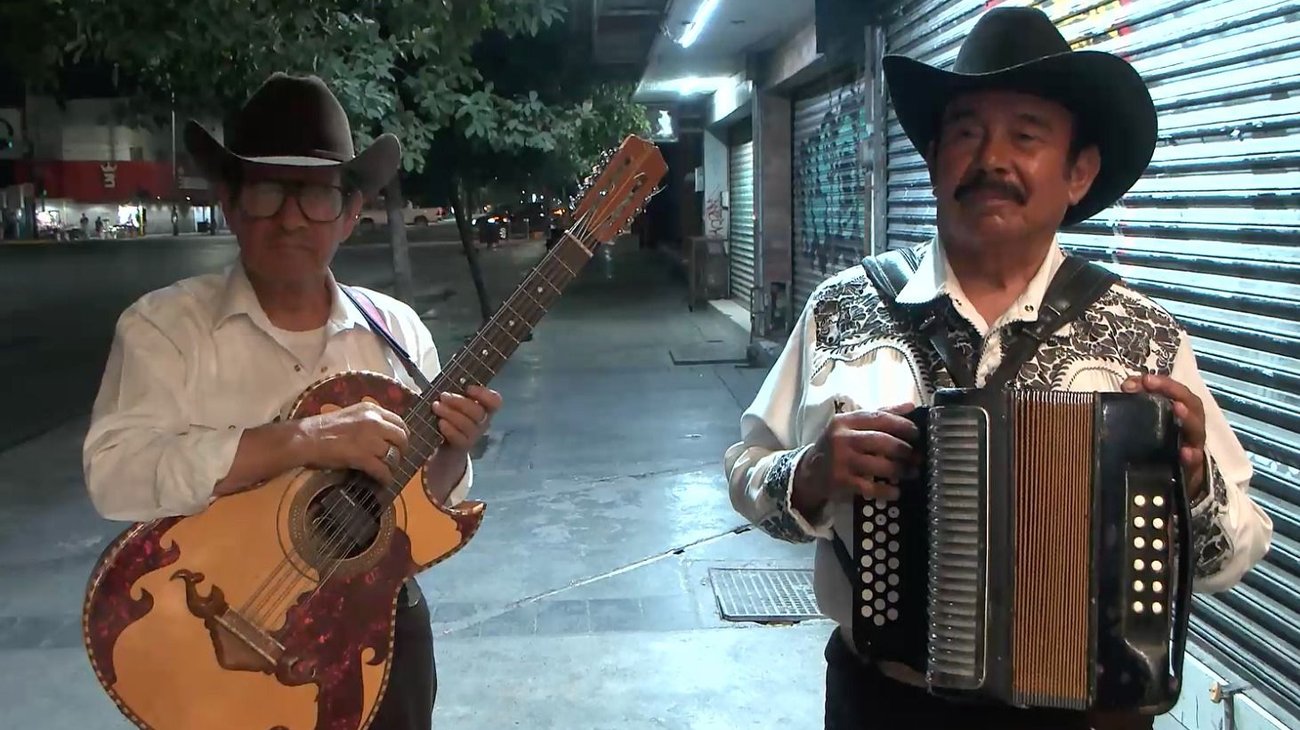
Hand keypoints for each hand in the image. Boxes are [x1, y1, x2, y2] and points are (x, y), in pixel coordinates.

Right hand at [299, 401, 408, 483]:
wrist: (307, 438)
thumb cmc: (323, 427)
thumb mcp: (351, 415)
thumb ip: (368, 421)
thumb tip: (381, 434)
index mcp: (372, 409)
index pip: (399, 421)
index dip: (402, 435)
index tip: (398, 443)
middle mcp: (375, 422)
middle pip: (401, 438)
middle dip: (402, 450)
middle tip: (397, 458)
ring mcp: (370, 440)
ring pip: (394, 455)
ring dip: (393, 465)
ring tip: (388, 470)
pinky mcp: (364, 457)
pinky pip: (382, 470)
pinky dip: (385, 477)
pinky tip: (383, 481)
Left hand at [431, 385, 502, 451]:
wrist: (443, 445)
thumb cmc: (449, 416)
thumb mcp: (453, 402)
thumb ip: (454, 392)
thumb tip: (445, 384)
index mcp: (484, 408)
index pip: (495, 402)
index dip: (484, 394)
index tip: (468, 388)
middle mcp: (482, 422)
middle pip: (479, 412)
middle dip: (460, 402)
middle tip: (443, 396)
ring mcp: (474, 436)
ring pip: (469, 425)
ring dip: (451, 414)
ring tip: (436, 406)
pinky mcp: (463, 447)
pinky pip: (460, 438)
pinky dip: (450, 429)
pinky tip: (440, 422)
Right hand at [793, 402, 920, 514]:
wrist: (809, 472)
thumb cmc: (836, 446)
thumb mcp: (851, 427)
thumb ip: (880, 415)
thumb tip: (910, 406)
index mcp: (845, 421)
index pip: (879, 418)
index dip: (902, 425)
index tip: (917, 433)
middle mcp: (841, 438)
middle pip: (882, 441)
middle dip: (905, 450)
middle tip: (918, 456)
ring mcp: (841, 460)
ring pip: (879, 464)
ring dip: (901, 470)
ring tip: (912, 472)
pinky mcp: (841, 481)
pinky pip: (870, 487)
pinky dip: (886, 491)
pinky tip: (896, 491)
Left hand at [1122, 373, 1205, 499]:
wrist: (1163, 485)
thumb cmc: (1155, 448)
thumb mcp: (1145, 423)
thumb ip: (1137, 402)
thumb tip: (1127, 385)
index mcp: (1180, 414)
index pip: (1177, 392)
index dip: (1164, 383)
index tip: (1145, 379)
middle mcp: (1189, 428)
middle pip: (1191, 405)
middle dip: (1173, 391)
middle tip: (1153, 384)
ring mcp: (1193, 448)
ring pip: (1197, 430)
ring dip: (1188, 417)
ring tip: (1178, 408)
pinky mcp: (1192, 471)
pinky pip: (1195, 463)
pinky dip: (1191, 457)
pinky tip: (1185, 453)